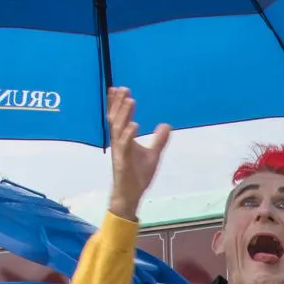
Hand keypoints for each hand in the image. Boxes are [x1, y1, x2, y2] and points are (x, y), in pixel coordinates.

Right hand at [106, 87, 170, 218]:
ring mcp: (120, 152)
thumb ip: (159, 140)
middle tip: (123, 88)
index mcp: (124, 140)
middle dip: (118, 104)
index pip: (119, 118)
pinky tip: (134, 125)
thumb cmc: (138, 175)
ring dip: (124, 114)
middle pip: (116, 119)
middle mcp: (119, 143)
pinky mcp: (123, 162)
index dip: (118, 104)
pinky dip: (128, 135)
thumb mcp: (153, 155)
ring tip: (130, 100)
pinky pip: (125, 147)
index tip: (119, 88)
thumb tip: (166, 125)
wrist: (131, 194)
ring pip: (119, 129)